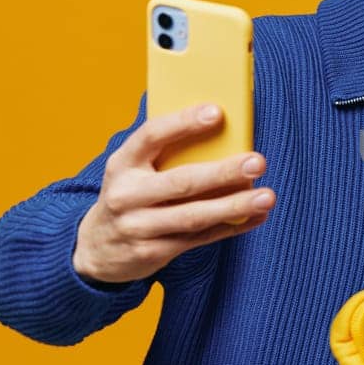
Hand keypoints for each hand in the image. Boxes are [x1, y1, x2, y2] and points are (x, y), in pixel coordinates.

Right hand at [73, 104, 275, 283]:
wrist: (96, 248)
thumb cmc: (130, 195)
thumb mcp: (133, 170)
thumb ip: (166, 154)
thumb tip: (223, 133)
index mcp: (122, 164)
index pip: (151, 136)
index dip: (183, 122)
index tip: (217, 112)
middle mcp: (127, 195)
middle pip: (181, 182)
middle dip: (223, 172)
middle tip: (258, 161)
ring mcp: (138, 227)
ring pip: (194, 216)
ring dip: (235, 205)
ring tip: (267, 195)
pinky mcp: (153, 252)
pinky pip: (200, 238)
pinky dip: (232, 226)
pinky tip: (256, 215)